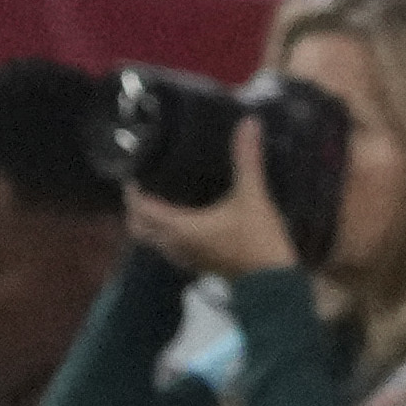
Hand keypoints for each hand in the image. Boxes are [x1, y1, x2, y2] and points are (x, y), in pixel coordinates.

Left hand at [128, 95, 309, 279]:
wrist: (272, 283)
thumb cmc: (257, 238)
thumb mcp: (252, 195)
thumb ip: (247, 159)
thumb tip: (249, 122)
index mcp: (179, 228)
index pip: (141, 209)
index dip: (133, 191)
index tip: (134, 170)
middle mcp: (174, 245)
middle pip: (139, 227)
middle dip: (135, 207)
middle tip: (143, 182)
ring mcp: (184, 257)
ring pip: (152, 239)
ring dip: (148, 220)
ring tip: (159, 194)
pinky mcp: (196, 263)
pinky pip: (167, 245)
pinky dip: (164, 231)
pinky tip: (182, 215)